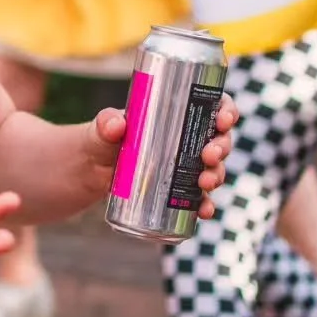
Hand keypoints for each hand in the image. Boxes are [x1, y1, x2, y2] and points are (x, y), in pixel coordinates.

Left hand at [70, 99, 236, 216]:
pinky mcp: (177, 190)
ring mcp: (185, 165)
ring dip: (216, 175)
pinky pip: (199, 197)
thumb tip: (116, 124)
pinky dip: (205, 205)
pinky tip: (205, 211)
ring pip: (213, 168)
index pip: (212, 105)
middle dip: (222, 147)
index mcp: (177, 113)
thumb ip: (105, 125)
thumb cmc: (101, 140)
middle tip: (209, 155)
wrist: (90, 171)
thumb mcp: (101, 130)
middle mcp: (187, 138)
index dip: (226, 110)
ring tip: (205, 183)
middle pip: (218, 138)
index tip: (223, 118)